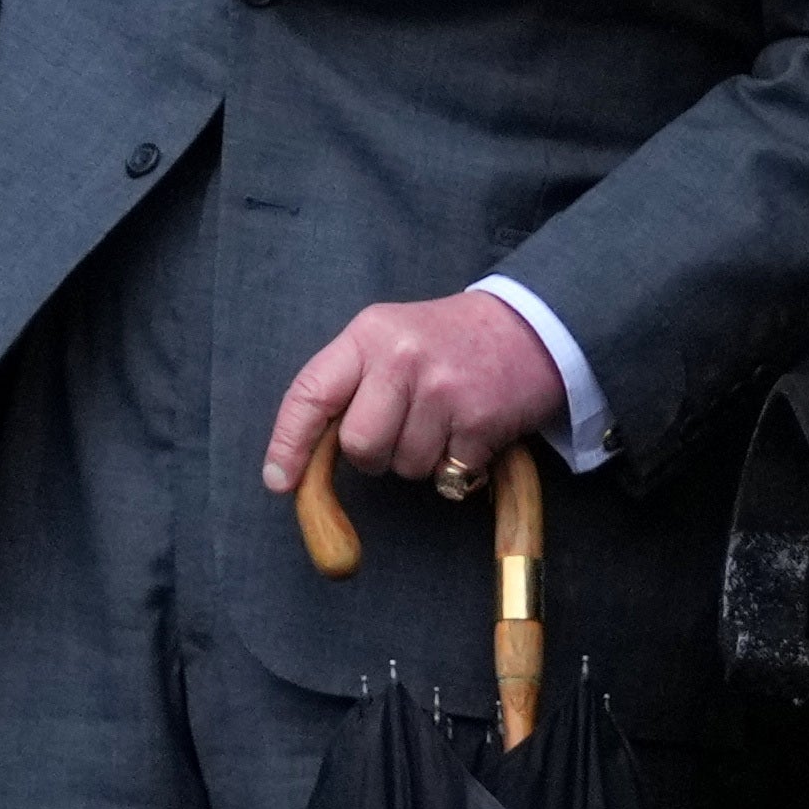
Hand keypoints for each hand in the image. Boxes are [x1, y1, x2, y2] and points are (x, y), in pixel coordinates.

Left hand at [266, 291, 569, 506]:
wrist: (530, 327)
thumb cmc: (444, 343)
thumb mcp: (388, 340)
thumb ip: (348, 385)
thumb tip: (306, 459)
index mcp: (368, 335)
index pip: (311, 393)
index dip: (288, 443)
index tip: (279, 481)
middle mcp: (402, 358)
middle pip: (359, 445)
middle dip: (373, 456)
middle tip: (400, 430)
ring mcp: (444, 390)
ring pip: (404, 466)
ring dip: (420, 460)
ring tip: (441, 421)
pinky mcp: (481, 421)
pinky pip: (447, 475)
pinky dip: (456, 466)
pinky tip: (468, 430)